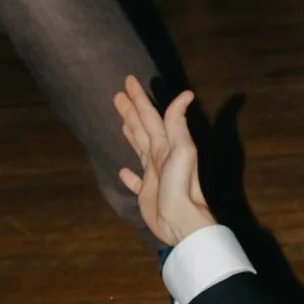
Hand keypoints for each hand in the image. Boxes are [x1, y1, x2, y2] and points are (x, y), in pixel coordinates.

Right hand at [116, 77, 214, 245]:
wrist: (181, 221)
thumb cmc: (181, 186)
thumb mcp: (181, 150)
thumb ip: (178, 123)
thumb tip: (185, 95)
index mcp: (166, 145)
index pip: (150, 116)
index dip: (139, 99)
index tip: (128, 82)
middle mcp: (160, 157)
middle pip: (143, 128)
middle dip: (132, 111)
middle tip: (118, 95)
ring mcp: (153, 175)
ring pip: (139, 148)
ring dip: (131, 133)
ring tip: (122, 121)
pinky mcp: (146, 194)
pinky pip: (136, 181)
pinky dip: (129, 176)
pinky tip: (123, 171)